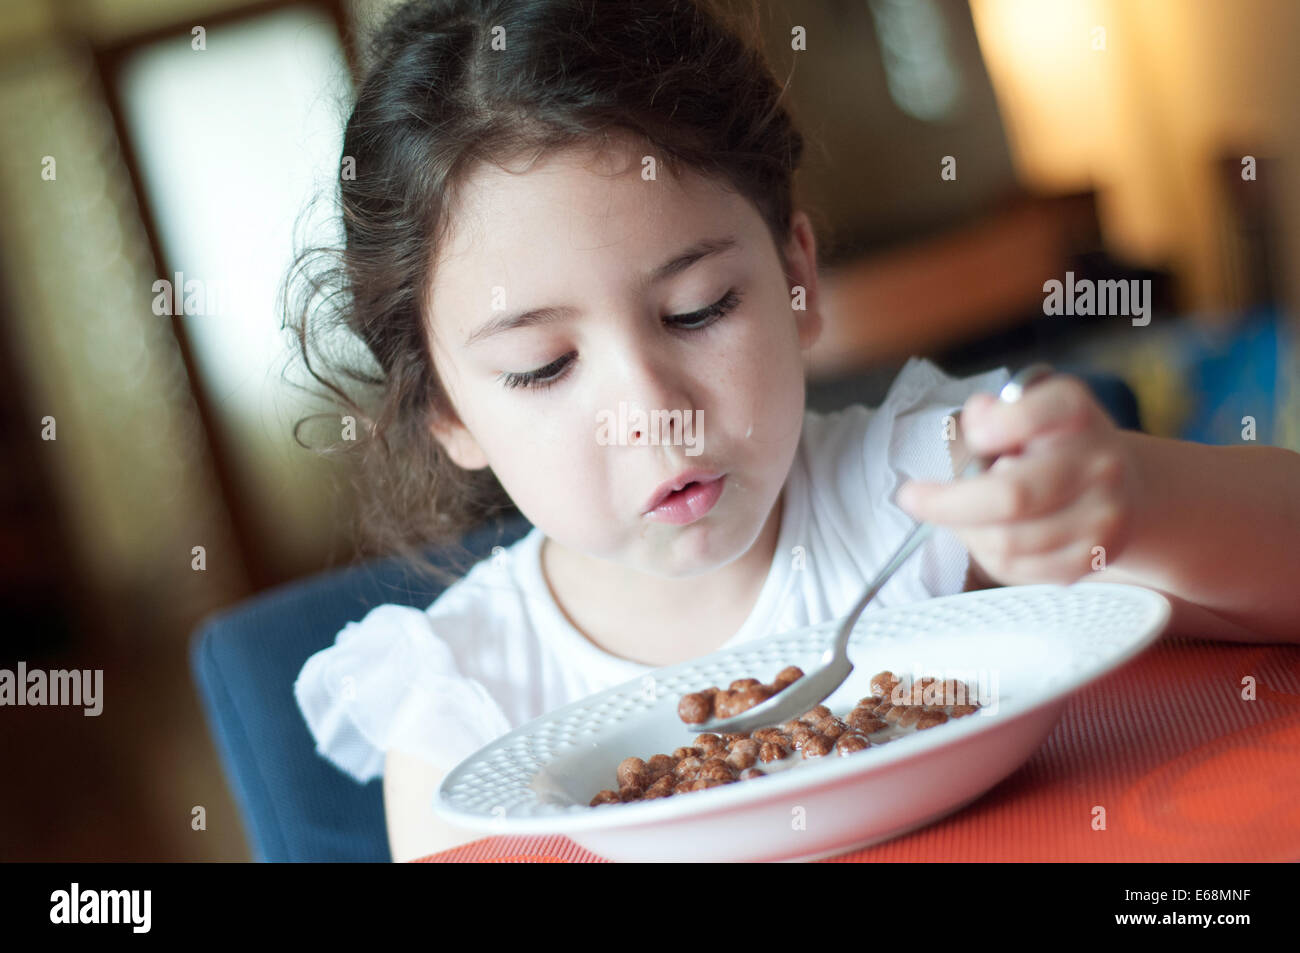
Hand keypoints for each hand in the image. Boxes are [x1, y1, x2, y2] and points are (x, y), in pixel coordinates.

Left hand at [895, 375, 1139, 585]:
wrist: (1127, 489)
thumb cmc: (1059, 444)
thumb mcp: (1031, 405)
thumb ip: (999, 410)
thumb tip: (980, 421)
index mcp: (1074, 415)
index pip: (1033, 415)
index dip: (993, 428)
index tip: (970, 437)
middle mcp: (1098, 466)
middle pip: (1010, 497)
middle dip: (947, 504)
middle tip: (913, 499)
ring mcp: (1100, 519)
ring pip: (1006, 543)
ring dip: (968, 532)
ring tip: (964, 516)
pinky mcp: (1089, 560)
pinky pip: (1015, 569)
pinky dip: (987, 555)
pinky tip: (988, 535)